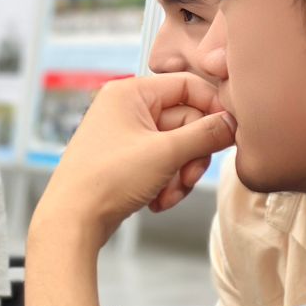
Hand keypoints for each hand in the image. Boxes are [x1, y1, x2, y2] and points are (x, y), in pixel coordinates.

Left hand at [34, 72, 234, 242]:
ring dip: (180, 174)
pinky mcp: (127, 159)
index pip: (187, 85)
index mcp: (131, 92)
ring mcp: (126, 135)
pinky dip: (167, 182)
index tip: (228, 132)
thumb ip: (206, 134)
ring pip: (177, 147)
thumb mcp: (165, 154)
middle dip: (192, 155)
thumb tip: (233, 123)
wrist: (72, 221)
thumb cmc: (107, 180)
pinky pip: (163, 164)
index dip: (212, 107)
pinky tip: (157, 200)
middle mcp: (127, 108)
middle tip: (188, 177)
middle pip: (186, 121)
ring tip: (168, 194)